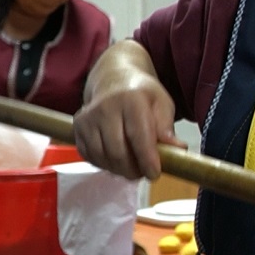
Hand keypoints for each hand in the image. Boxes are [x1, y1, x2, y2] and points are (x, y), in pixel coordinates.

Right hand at [73, 43, 185, 180]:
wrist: (113, 80)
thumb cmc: (143, 95)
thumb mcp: (161, 104)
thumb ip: (167, 128)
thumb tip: (178, 149)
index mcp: (132, 99)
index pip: (139, 135)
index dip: (147, 159)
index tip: (155, 174)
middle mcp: (105, 107)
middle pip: (118, 151)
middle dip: (133, 169)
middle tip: (144, 173)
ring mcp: (88, 118)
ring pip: (102, 157)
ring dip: (119, 170)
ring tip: (133, 168)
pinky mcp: (77, 128)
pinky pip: (90, 157)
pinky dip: (105, 165)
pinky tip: (116, 161)